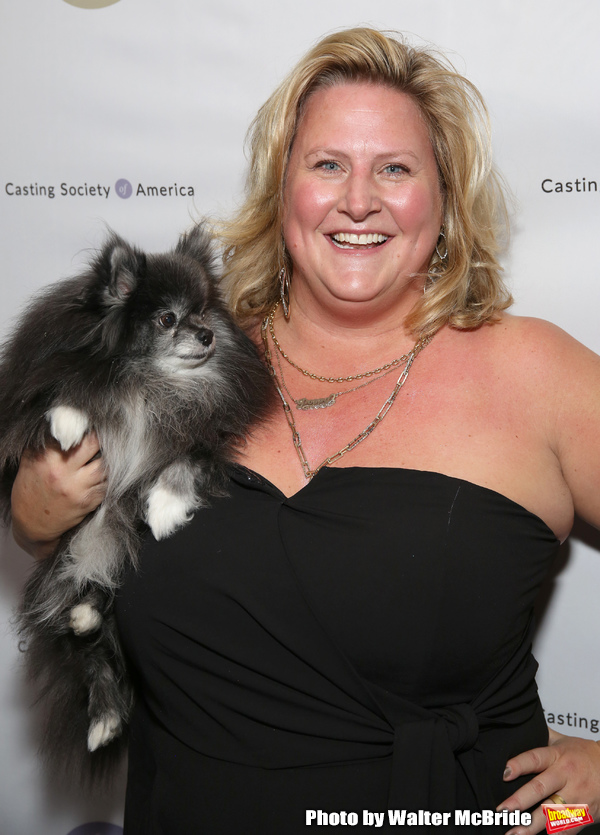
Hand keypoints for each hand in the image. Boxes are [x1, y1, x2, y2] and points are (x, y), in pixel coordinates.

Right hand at [11, 433, 106, 558]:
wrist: (32, 525)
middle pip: (93, 444)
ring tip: (109, 453)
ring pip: (104, 464)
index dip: (86, 426)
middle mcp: (62, 472)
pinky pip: (106, 483)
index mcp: (46, 459)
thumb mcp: (31, 463)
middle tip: (107, 433)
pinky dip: (108, 477)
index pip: (73, 434)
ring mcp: (77, 488)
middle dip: (101, 437)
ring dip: (108, 458)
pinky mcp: (87, 501)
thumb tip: (65, 421)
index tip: (94, 422)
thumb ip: (46, 444)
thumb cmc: (31, 490)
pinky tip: (105, 473)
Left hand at [498, 729, 599, 833]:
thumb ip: (541, 736)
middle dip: (520, 801)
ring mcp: (577, 796)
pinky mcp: (585, 814)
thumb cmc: (583, 753)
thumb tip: (518, 727)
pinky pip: (567, 828)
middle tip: (503, 810)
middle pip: (541, 788)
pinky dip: (553, 834)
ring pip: (552, 813)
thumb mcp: (562, 741)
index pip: (535, 758)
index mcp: (557, 755)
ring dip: (532, 826)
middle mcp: (566, 776)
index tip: (503, 774)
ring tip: (515, 833)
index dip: (519, 765)